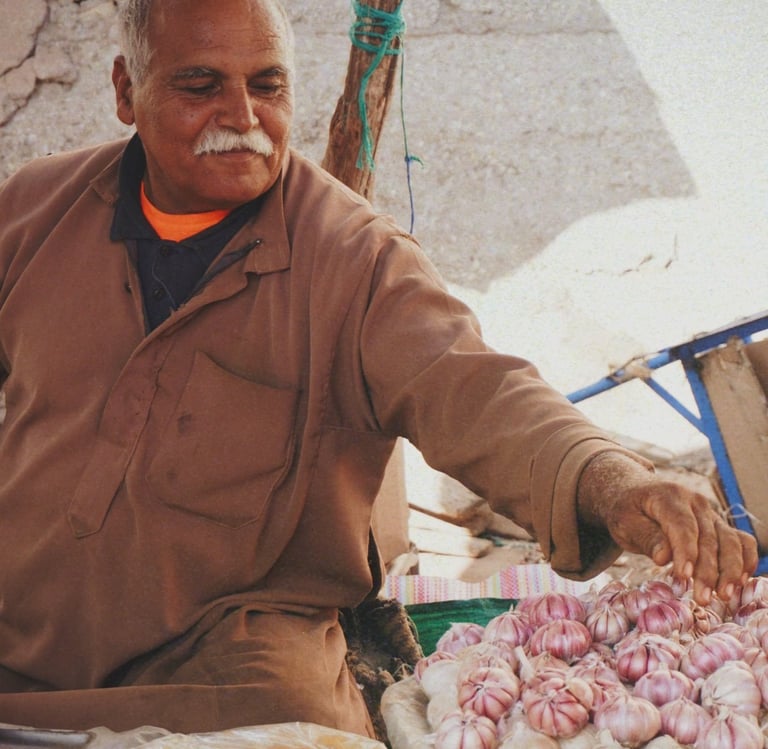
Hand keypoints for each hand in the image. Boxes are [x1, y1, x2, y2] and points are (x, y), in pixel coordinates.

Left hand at [578, 452, 758, 604]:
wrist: (632, 494)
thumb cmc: (626, 511)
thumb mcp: (624, 522)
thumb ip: (646, 537)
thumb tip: (664, 558)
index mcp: (668, 495)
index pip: (682, 525)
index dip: (685, 551)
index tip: (683, 576)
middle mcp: (695, 502)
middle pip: (708, 537)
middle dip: (708, 571)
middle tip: (702, 599)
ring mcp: (709, 513)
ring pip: (729, 541)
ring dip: (730, 570)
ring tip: (723, 595)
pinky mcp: (717, 525)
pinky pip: (740, 540)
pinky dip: (745, 559)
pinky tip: (742, 581)